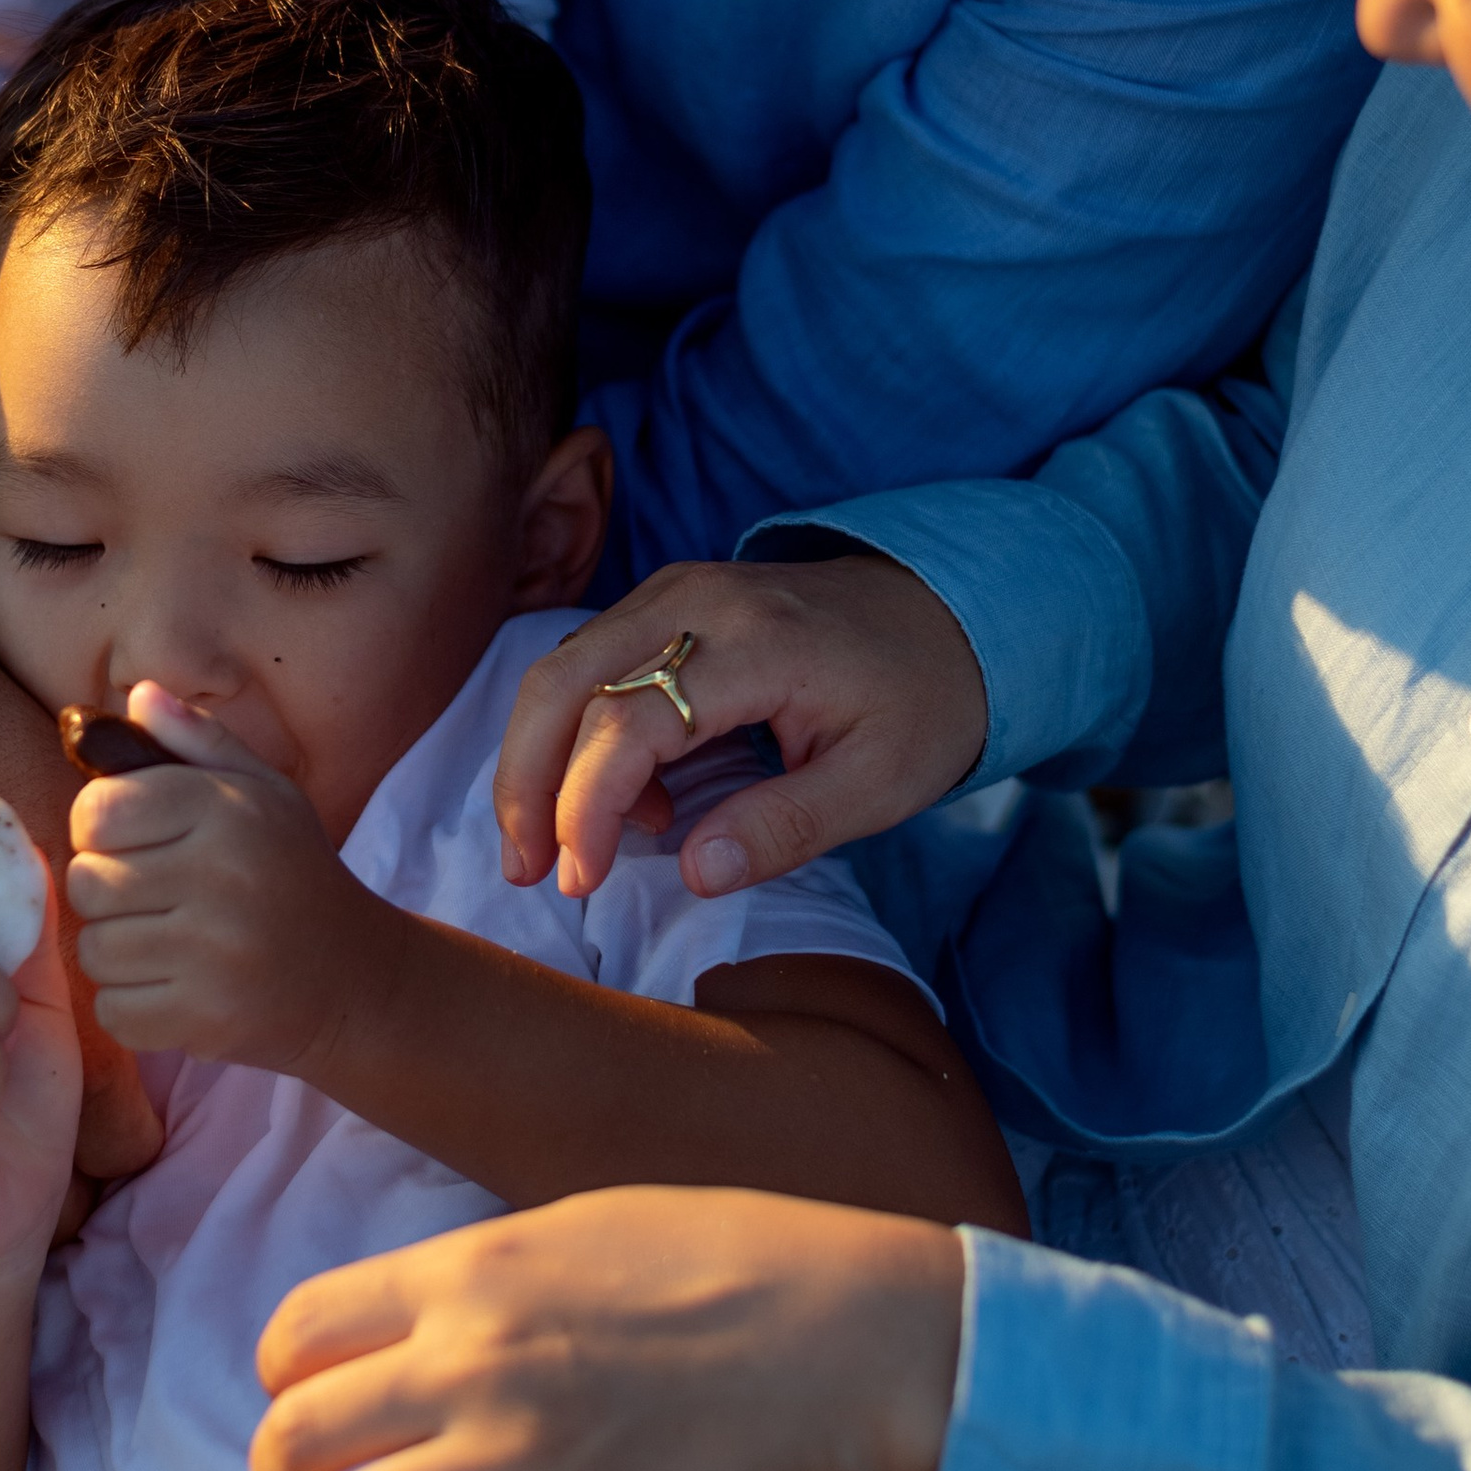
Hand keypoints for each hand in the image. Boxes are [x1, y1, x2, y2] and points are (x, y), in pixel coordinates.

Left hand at [66, 686, 380, 1072]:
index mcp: (226, 810)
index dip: (101, 826)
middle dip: (108, 891)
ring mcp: (213, 954)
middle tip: (152, 897)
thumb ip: (197, 740)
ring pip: (95, 951)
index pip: (98, 811)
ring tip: (166, 942)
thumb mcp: (263, 791)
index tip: (132, 840)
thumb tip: (137, 695)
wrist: (355, 978)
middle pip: (88, 883)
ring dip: (118, 951)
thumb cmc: (294, 873)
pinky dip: (132, 1004)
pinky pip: (114, 1010)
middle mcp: (221, 877)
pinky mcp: (206, 1019)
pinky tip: (174, 987)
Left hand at [251, 1186, 962, 1470]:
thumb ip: (469, 1280)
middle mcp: (474, 1366)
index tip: (310, 1395)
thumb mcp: (566, 1225)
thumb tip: (394, 1338)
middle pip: (294, 1440)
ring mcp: (522, 1462)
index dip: (283, 1376)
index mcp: (466, 1273)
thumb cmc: (709, 1260)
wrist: (830, 1334)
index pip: (296, 1334)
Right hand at [495, 552, 989, 902]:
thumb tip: (693, 872)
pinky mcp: (666, 601)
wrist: (945, 610)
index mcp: (761, 643)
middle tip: (527, 870)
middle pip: (563, 680)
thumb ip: (786, 827)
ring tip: (563, 852)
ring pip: (561, 667)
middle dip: (525, 783)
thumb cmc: (920, 700)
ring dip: (539, 761)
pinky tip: (630, 804)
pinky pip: (589, 662)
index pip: (631, 718)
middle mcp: (698, 600)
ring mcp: (675, 591)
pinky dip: (577, 735)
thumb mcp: (882, 783)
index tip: (581, 879)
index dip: (587, 804)